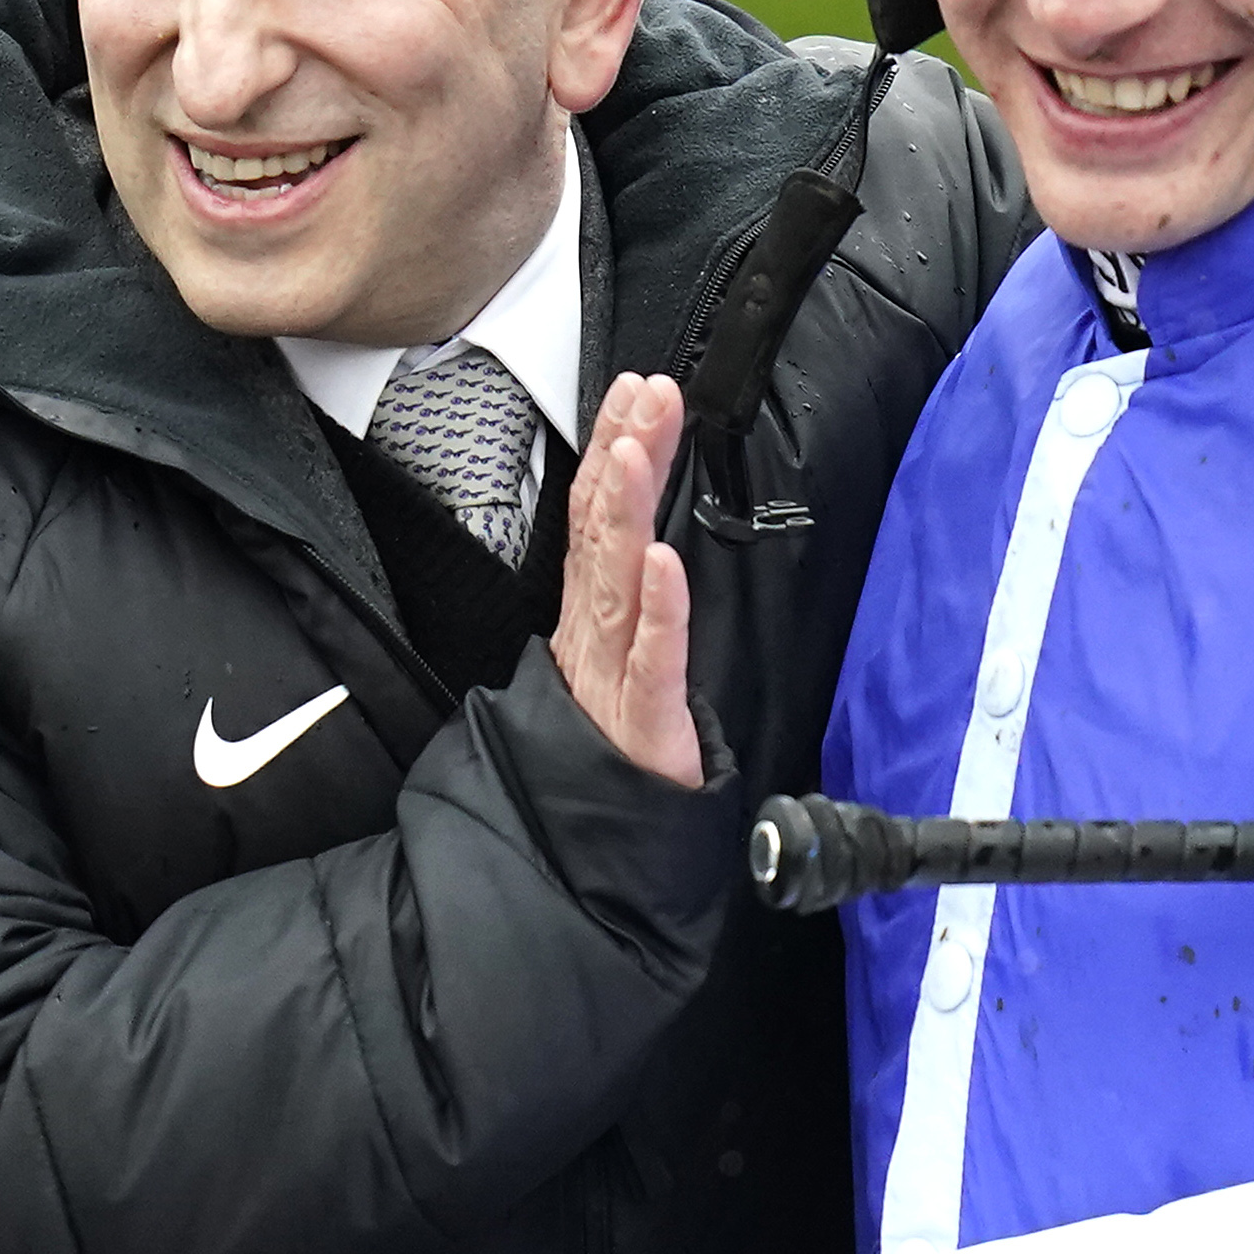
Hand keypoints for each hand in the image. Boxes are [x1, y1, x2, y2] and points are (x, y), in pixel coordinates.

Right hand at [551, 371, 701, 788]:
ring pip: (616, 580)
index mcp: (591, 624)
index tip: (632, 394)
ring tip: (637, 447)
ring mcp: (612, 678)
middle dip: (625, 455)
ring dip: (626, 509)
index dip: (611, 453)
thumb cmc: (616, 764)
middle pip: (604, 533)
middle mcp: (594, 640)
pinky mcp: (642, 724)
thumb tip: (635, 548)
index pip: (597, 524)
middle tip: (647, 393)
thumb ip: (623, 612)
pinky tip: (662, 562)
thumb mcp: (617, 675)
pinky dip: (658, 610)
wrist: (599, 861)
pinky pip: (651, 660)